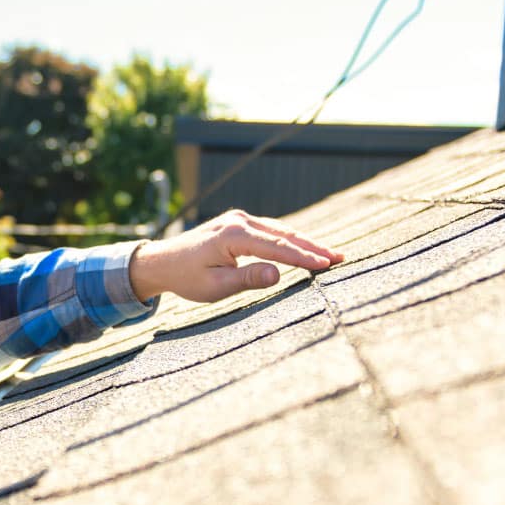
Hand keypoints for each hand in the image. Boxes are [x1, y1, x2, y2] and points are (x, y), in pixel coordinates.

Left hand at [129, 209, 343, 302]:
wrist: (163, 262)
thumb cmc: (187, 278)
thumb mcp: (216, 285)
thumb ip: (248, 279)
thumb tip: (278, 274)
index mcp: (233, 234)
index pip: (277, 247)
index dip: (303, 257)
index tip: (327, 265)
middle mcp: (238, 220)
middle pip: (284, 234)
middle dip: (313, 247)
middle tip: (340, 259)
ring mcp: (239, 219)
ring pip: (280, 230)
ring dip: (305, 242)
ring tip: (330, 255)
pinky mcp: (239, 223)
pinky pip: (271, 230)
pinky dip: (290, 240)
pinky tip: (306, 249)